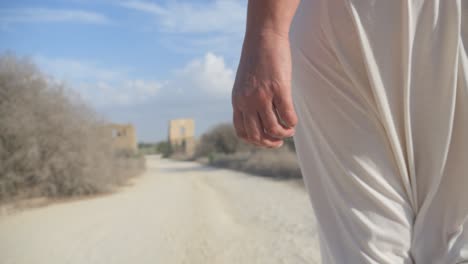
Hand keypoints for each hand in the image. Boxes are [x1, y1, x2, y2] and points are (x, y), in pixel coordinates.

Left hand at [231, 32, 297, 147]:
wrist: (263, 36)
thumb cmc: (256, 59)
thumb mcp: (244, 82)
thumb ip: (247, 99)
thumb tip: (258, 116)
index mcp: (237, 101)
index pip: (241, 132)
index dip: (255, 141)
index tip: (265, 140)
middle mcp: (247, 101)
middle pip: (256, 135)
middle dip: (269, 143)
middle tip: (279, 141)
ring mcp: (262, 96)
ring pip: (272, 129)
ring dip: (284, 134)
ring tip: (290, 130)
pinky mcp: (278, 88)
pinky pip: (287, 115)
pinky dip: (292, 123)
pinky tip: (294, 121)